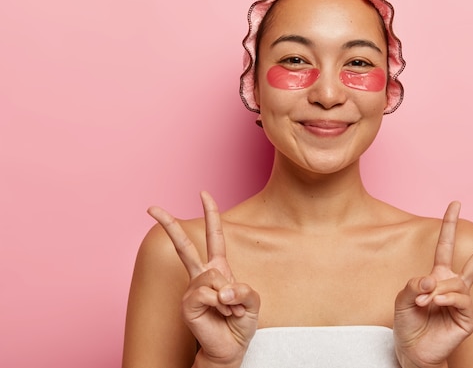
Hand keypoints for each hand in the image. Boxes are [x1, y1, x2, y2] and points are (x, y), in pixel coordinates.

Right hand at [147, 191, 259, 366]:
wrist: (231, 348)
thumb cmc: (240, 322)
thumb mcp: (252, 300)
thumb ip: (243, 290)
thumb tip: (220, 289)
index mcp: (218, 268)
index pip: (214, 236)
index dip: (211, 214)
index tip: (203, 193)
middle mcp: (202, 276)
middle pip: (184, 246)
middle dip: (168, 224)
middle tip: (151, 207)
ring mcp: (192, 289)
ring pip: (211, 276)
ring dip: (228, 295)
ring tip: (230, 309)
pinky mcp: (187, 304)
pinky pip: (208, 293)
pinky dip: (221, 303)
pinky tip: (221, 312)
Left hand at [393, 202, 472, 367]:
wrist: (412, 351)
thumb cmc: (408, 323)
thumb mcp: (403, 298)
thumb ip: (415, 284)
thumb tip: (434, 280)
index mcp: (438, 276)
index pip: (446, 246)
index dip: (449, 225)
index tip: (456, 203)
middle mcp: (454, 285)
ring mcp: (463, 301)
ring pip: (458, 283)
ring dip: (437, 291)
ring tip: (424, 302)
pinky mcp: (468, 317)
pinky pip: (461, 298)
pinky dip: (445, 299)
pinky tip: (436, 305)